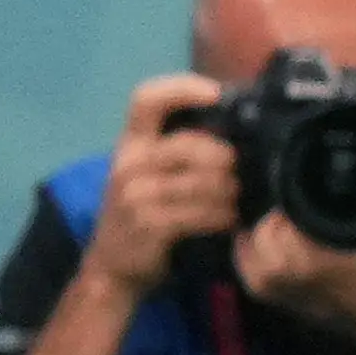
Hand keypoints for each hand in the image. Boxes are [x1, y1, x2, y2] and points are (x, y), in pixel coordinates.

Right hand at [81, 75, 238, 295]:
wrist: (113, 266)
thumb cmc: (143, 213)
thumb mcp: (150, 173)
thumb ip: (179, 148)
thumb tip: (234, 127)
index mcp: (130, 142)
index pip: (147, 99)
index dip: (182, 89)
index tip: (216, 94)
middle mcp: (129, 162)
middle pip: (193, 145)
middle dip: (228, 161)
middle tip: (242, 176)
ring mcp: (136, 193)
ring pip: (207, 182)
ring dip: (232, 194)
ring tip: (235, 203)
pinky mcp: (150, 223)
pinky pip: (204, 213)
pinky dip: (224, 217)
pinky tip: (228, 222)